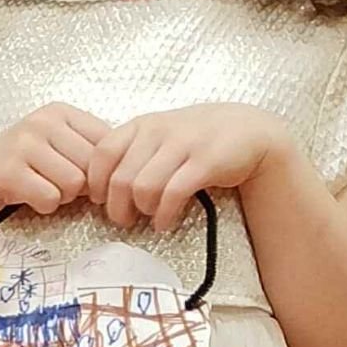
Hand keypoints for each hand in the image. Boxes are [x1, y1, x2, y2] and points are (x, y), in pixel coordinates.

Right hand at [0, 103, 107, 227]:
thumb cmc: (20, 167)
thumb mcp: (56, 147)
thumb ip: (89, 150)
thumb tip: (127, 169)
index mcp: (60, 112)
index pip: (108, 143)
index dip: (101, 169)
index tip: (82, 176)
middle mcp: (43, 121)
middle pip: (93, 166)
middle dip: (81, 185)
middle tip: (57, 185)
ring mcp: (25, 144)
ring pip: (74, 184)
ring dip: (61, 196)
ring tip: (40, 188)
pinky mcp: (11, 170)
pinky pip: (50, 198)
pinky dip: (42, 206)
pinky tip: (27, 196)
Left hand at [85, 101, 285, 229]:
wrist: (250, 131)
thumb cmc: (197, 139)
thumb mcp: (159, 135)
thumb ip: (130, 152)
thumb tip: (96, 185)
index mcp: (141, 124)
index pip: (102, 153)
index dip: (96, 182)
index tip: (100, 199)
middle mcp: (159, 131)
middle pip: (120, 178)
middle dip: (117, 207)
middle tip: (123, 219)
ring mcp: (183, 145)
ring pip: (143, 187)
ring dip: (142, 210)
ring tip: (149, 216)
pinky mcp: (205, 162)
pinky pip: (173, 194)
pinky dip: (163, 215)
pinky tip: (164, 222)